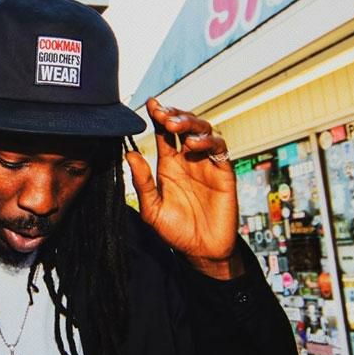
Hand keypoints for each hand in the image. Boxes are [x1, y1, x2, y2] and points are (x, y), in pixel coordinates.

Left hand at [126, 99, 241, 278]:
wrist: (201, 251)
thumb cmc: (176, 230)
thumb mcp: (152, 208)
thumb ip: (142, 182)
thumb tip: (130, 154)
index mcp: (169, 164)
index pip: (163, 133)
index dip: (159, 116)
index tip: (151, 103)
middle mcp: (188, 159)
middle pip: (184, 126)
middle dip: (174, 115)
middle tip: (162, 114)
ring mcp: (206, 164)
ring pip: (203, 131)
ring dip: (190, 123)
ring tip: (174, 126)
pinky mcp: (223, 173)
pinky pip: (220, 150)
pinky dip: (208, 142)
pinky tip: (193, 145)